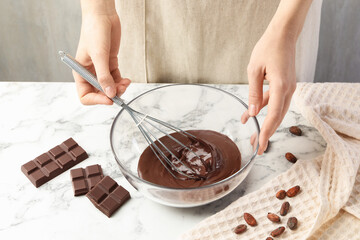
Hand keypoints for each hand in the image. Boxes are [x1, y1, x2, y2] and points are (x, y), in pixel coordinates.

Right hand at [74, 3, 129, 104]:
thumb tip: (109, 93)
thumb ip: (104, 76)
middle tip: (120, 92)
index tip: (109, 99)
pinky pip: (116, 79)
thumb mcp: (99, 55)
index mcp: (80, 72)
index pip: (85, 95)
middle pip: (99, 93)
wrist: (103, 16)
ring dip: (118, 89)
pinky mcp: (110, 64)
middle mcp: (90, 73)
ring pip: (110, 87)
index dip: (97, 100)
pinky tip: (126, 80)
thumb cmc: (94, 31)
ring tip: (125, 83)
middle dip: (110, 94)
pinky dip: (122, 82)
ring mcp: (101, 69)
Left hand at [242, 27, 296, 154]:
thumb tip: (252, 114)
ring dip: (264, 123)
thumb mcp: (254, 70)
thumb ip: (253, 93)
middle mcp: (288, 90)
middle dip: (266, 133)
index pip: (273, 116)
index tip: (259, 146)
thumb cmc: (267, 48)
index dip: (266, 133)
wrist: (282, 34)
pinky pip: (274, 101)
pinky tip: (249, 115)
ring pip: (276, 111)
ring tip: (251, 136)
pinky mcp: (285, 85)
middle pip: (277, 118)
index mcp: (281, 87)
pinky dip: (262, 109)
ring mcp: (288, 88)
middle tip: (256, 148)